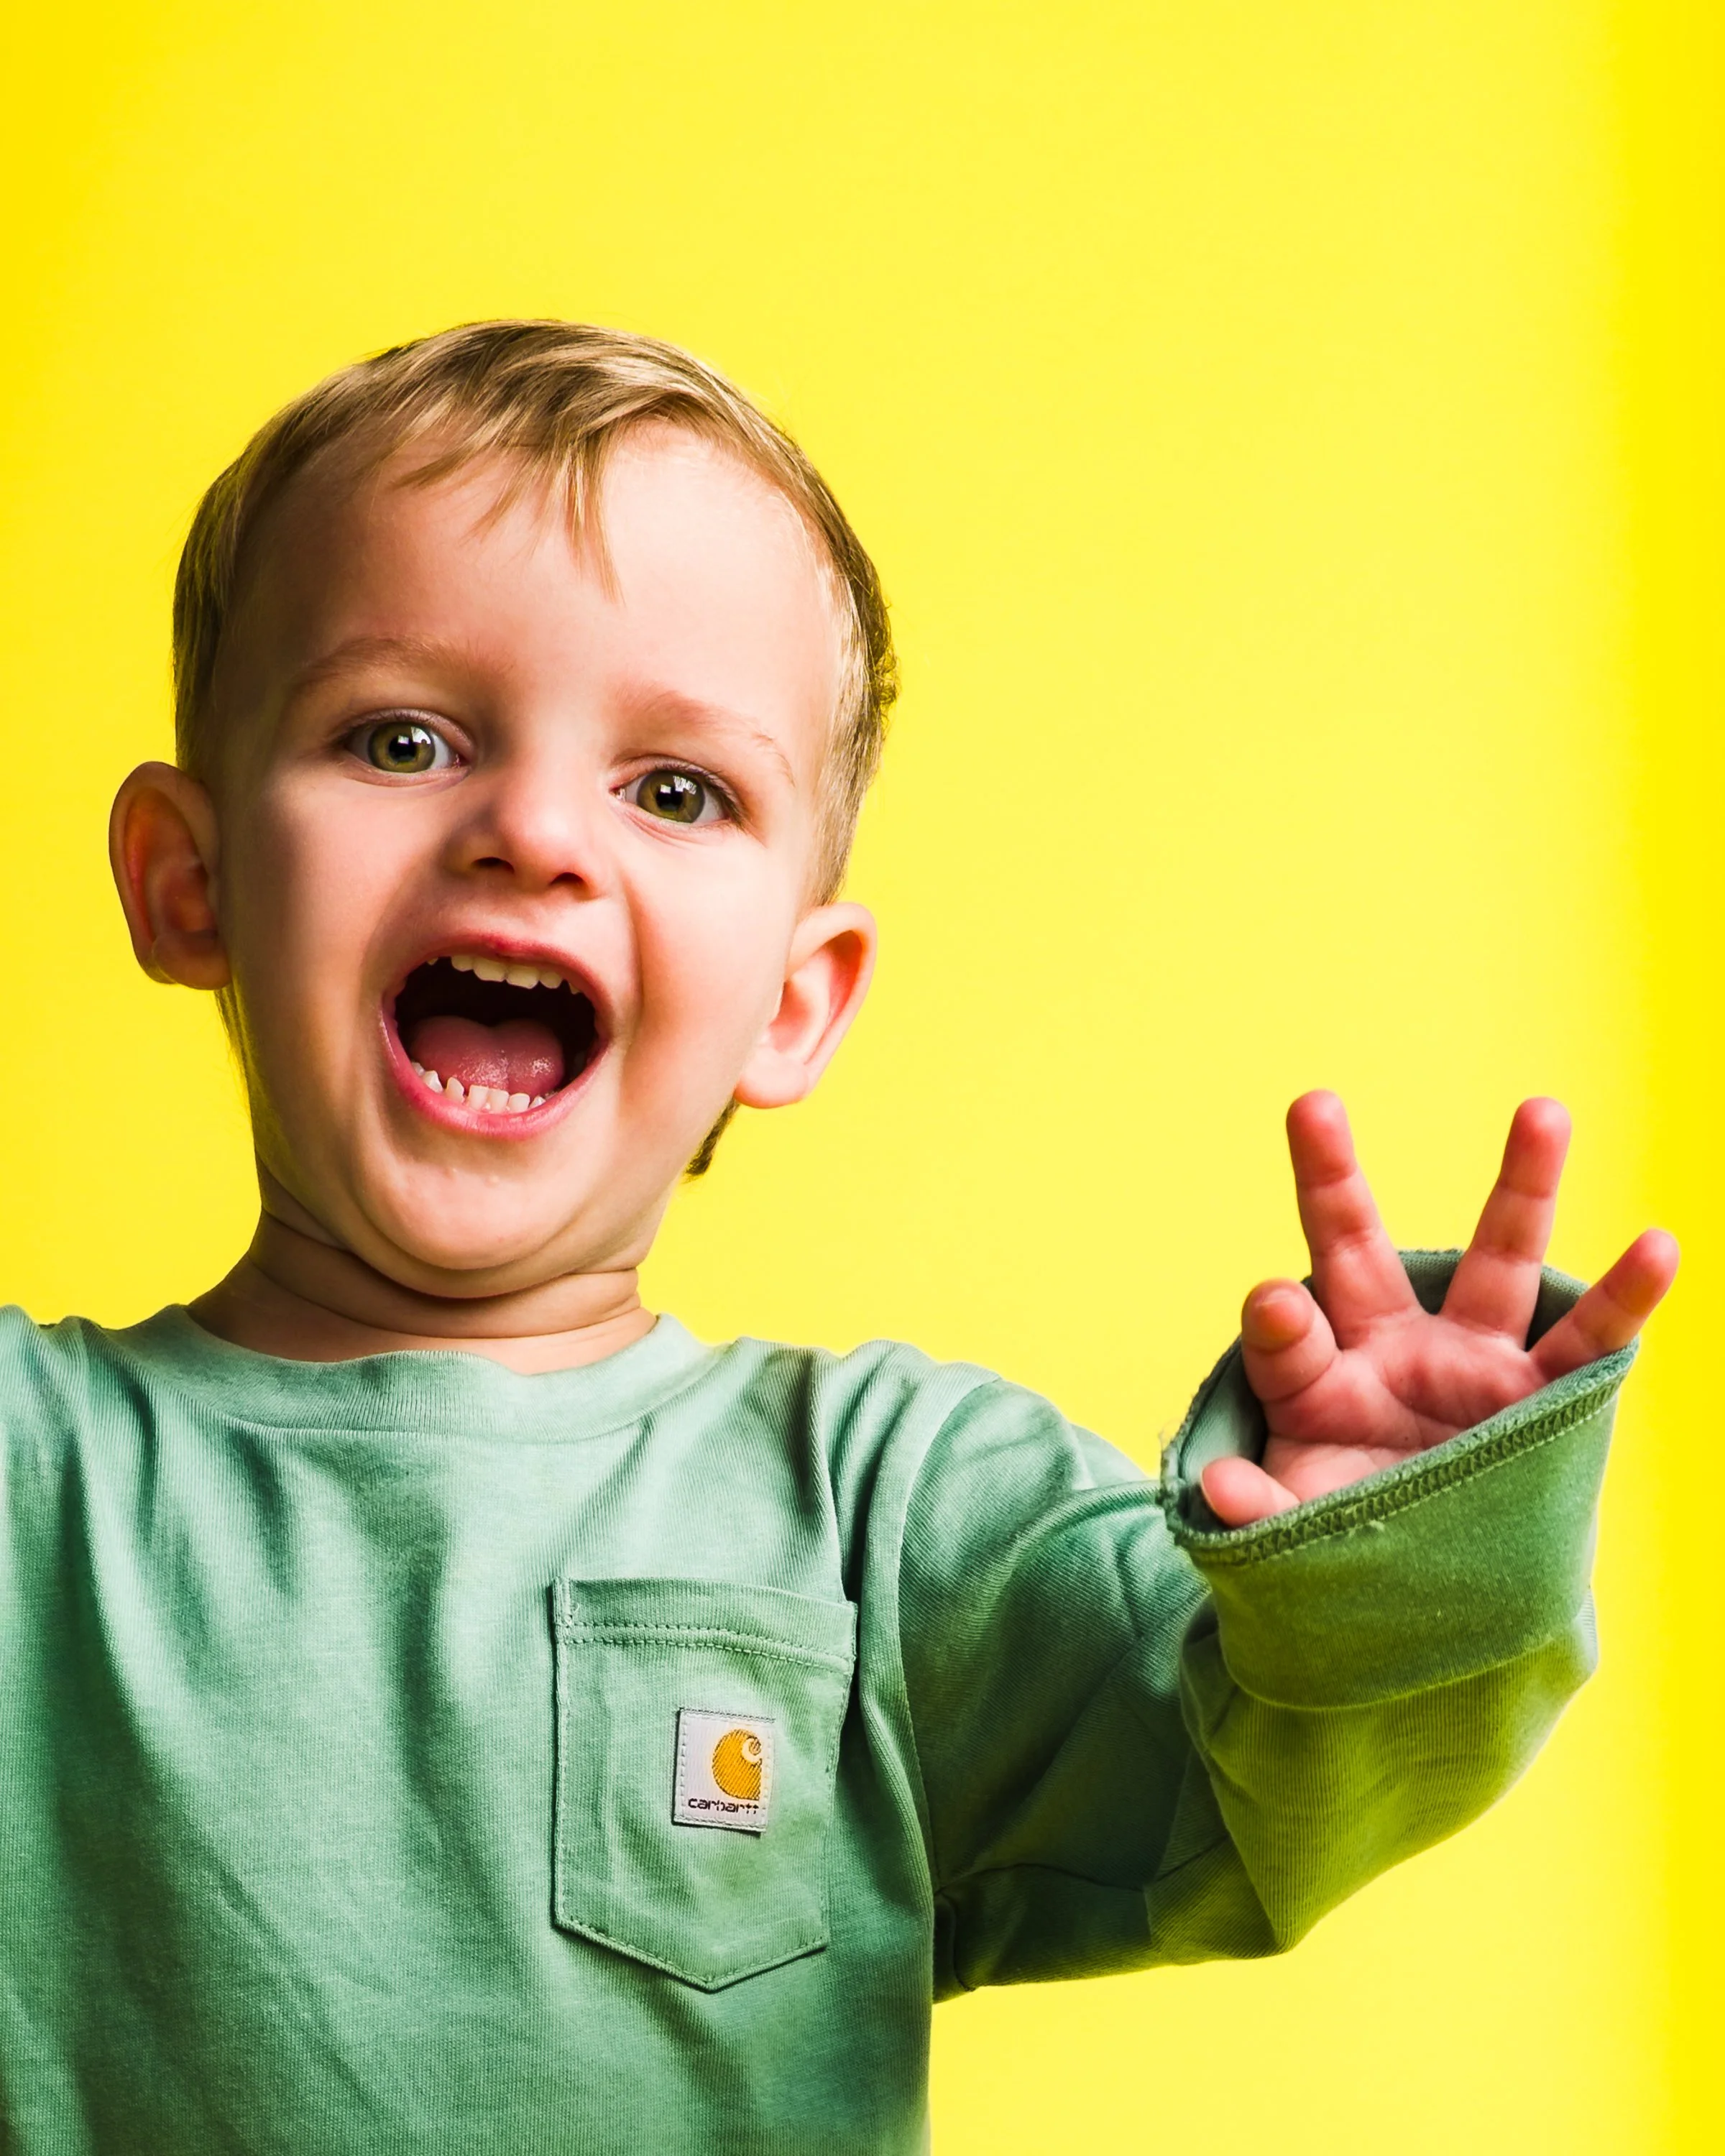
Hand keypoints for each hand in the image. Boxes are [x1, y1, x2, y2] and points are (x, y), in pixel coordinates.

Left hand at [1200, 1092, 1678, 1528]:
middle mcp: (1390, 1348)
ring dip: (1521, 1185)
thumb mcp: (1295, 1531)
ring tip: (1542, 1110)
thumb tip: (1219, 1486)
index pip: (1283, 1337)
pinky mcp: (1540, 1399)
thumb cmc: (1351, 1540)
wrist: (1435, 1590)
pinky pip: (1589, 1343)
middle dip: (1332, 1178)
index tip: (1276, 1304)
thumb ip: (1258, 1511)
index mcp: (1316, 1380)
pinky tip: (1659, 1245)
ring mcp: (1470, 1363)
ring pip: (1495, 1260)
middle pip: (1354, 1249)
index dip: (1278, 1321)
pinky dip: (1626, 1296)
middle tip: (1311, 1104)